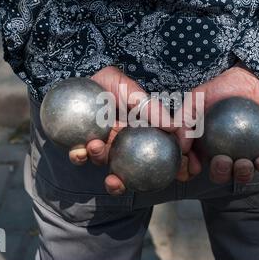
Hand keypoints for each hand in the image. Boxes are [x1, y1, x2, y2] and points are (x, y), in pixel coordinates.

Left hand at [67, 66, 175, 194]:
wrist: (84, 76)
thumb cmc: (112, 83)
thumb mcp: (133, 92)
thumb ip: (152, 109)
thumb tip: (174, 127)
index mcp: (138, 135)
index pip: (158, 155)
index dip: (172, 169)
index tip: (180, 175)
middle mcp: (120, 144)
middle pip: (128, 171)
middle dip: (124, 184)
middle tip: (120, 182)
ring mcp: (100, 145)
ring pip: (102, 162)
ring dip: (99, 159)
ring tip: (95, 147)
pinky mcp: (79, 144)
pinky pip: (78, 155)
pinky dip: (79, 156)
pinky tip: (78, 150)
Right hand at [176, 63, 258, 183]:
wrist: (257, 76)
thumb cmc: (225, 85)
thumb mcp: (198, 97)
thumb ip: (185, 118)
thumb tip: (180, 145)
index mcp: (206, 143)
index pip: (195, 162)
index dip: (192, 169)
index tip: (193, 167)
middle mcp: (224, 150)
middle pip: (220, 173)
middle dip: (219, 174)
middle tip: (222, 160)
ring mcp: (246, 151)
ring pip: (242, 173)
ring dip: (241, 175)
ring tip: (242, 162)